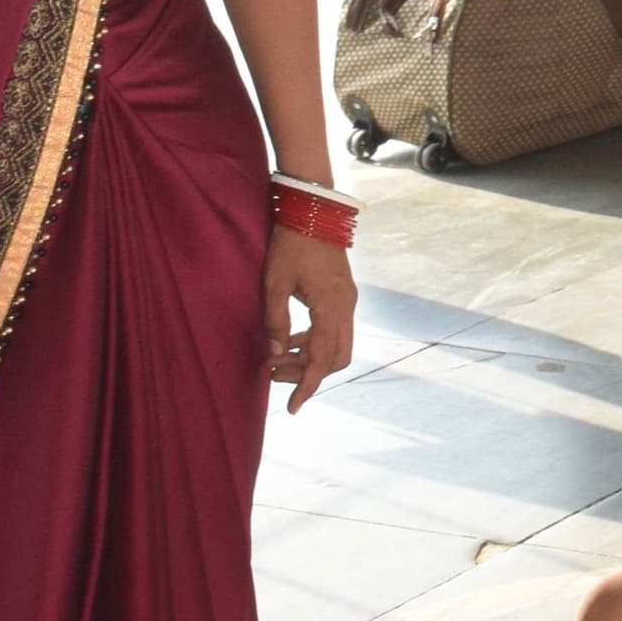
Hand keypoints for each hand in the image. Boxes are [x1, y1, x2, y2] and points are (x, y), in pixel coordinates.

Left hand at [262, 225, 356, 413]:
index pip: (323, 358)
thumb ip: (275, 321)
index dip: (308, 386)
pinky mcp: (344, 295)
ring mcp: (348, 301)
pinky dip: (314, 342)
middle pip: (336, 357)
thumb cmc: (290, 245)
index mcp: (331, 306)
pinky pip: (335, 329)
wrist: (314, 212)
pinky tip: (291, 339)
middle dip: (307, 373)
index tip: (292, 408)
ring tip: (276, 357)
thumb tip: (276, 353)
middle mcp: (346, 307)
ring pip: (337, 345)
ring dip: (309, 358)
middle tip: (274, 373)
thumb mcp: (273, 283)